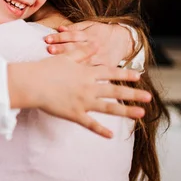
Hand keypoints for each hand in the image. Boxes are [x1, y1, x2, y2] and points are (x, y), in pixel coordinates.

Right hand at [8, 56, 150, 138]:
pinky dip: (101, 130)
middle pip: (115, 91)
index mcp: (86, 73)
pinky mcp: (74, 114)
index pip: (110, 73)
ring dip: (126, 111)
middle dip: (133, 94)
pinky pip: (90, 124)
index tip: (138, 76)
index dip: (125, 74)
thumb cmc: (46, 68)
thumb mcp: (66, 57)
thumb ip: (83, 52)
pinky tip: (111, 135)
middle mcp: (88, 87)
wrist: (31, 83)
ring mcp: (82, 102)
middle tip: (148, 97)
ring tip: (141, 114)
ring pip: (108, 108)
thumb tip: (96, 45)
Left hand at [44, 21, 132, 66]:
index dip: (60, 37)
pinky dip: (85, 72)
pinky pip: (95, 70)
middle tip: (49, 49)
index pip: (73, 35)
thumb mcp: (91, 25)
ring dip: (70, 61)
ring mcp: (100, 57)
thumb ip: (76, 28)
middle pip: (76, 47)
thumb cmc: (103, 32)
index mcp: (90, 34)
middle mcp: (95, 45)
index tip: (47, 39)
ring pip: (83, 59)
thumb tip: (60, 28)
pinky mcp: (106, 66)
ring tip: (56, 62)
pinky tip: (74, 75)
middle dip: (62, 48)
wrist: (124, 40)